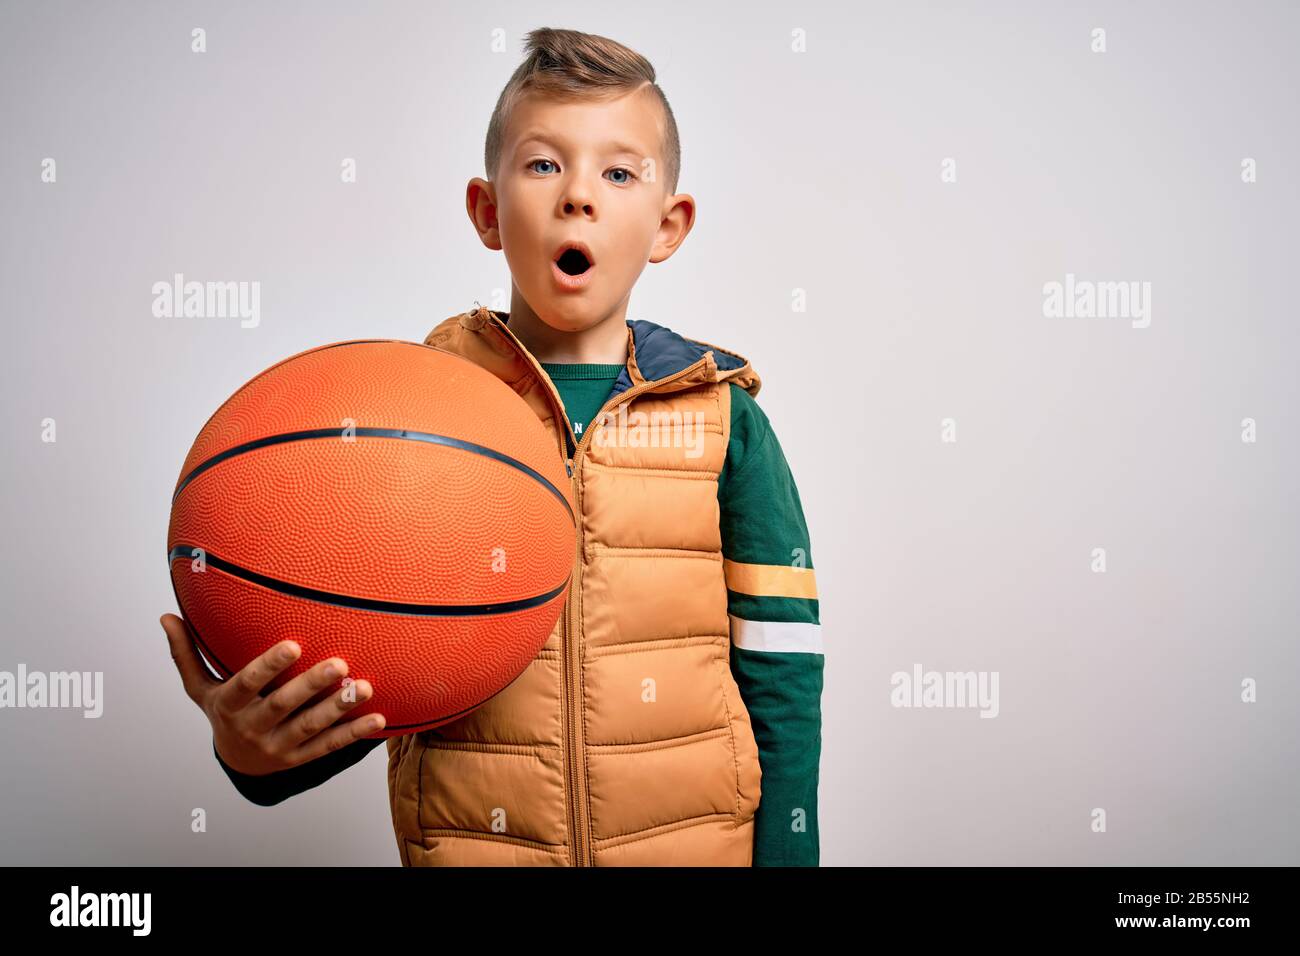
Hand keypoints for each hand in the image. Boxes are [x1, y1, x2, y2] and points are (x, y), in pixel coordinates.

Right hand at [160, 612, 385, 775]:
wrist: (237, 763)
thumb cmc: (223, 709)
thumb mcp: (198, 687)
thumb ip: (185, 653)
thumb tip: (166, 616)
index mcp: (228, 705)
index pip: (247, 684)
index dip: (268, 667)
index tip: (293, 644)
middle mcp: (252, 728)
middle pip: (282, 706)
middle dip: (310, 686)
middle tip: (339, 663)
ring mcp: (277, 747)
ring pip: (310, 728)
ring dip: (338, 709)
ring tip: (364, 687)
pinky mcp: (300, 759)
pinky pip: (329, 747)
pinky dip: (354, 734)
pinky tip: (378, 718)